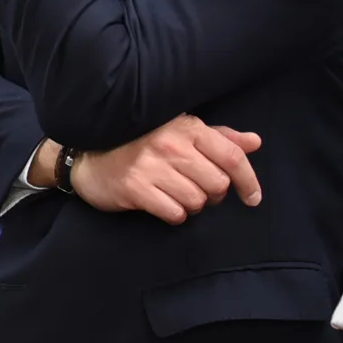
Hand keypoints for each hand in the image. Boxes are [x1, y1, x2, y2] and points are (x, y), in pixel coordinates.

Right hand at [67, 114, 262, 223]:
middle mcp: (170, 145)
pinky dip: (175, 214)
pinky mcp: (135, 189)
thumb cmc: (139, 142)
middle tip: (200, 191)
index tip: (253, 197)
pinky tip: (164, 204)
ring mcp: (151, 167)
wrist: (87, 156)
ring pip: (197, 201)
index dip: (249, 180)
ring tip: (179, 196)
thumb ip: (218, 138)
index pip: (232, 156)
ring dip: (193, 205)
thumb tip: (255, 142)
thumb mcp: (179, 132)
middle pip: (218, 184)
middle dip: (214, 194)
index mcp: (186, 128)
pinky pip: (175, 213)